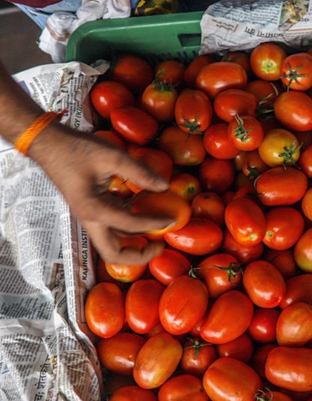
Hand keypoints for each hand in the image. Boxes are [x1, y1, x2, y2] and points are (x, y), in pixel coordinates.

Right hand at [28, 124, 173, 264]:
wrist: (50, 144)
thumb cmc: (77, 149)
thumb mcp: (112, 156)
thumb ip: (140, 172)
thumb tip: (165, 186)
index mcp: (93, 209)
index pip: (131, 225)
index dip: (155, 224)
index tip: (173, 219)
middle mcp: (90, 219)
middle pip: (113, 254)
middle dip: (139, 256)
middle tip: (160, 245)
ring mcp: (89, 217)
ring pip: (113, 243)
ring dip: (135, 244)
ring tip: (157, 231)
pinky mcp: (92, 211)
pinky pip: (113, 228)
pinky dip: (130, 228)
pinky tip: (145, 215)